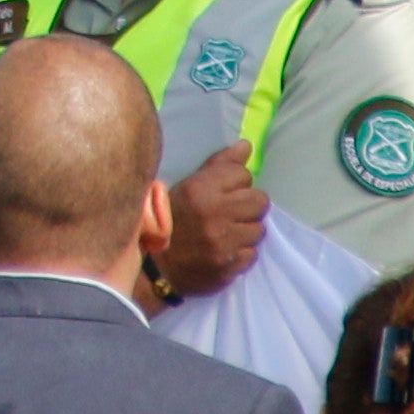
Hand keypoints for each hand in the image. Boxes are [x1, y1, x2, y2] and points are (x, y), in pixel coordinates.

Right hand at [150, 145, 266, 299]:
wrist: (154, 265)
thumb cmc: (171, 218)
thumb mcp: (188, 186)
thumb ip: (219, 165)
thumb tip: (247, 146)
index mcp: (200, 189)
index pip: (242, 174)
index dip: (237, 182)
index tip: (226, 191)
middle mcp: (214, 214)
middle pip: (259, 201)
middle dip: (249, 204)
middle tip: (235, 211)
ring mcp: (223, 243)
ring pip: (259, 229)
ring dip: (247, 229)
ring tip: (230, 231)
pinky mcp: (228, 267)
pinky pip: (252, 254)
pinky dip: (242, 252)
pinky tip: (227, 249)